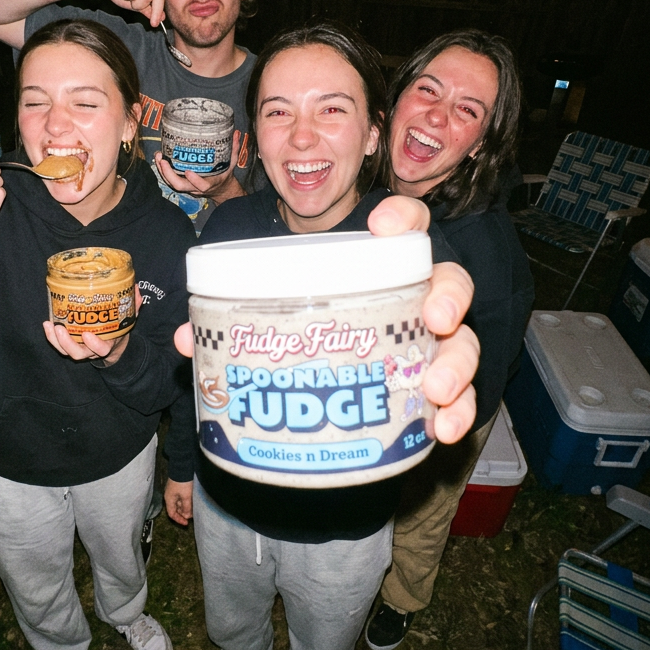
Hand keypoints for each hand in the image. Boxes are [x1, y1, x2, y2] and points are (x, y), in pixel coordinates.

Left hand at [43, 287, 142, 362]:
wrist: (113, 344)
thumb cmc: (118, 328)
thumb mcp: (128, 318)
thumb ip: (132, 305)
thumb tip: (135, 287)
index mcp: (107, 344)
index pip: (102, 349)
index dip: (95, 345)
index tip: (88, 335)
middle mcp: (91, 350)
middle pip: (78, 353)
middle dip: (67, 343)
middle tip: (60, 329)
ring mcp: (80, 348)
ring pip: (65, 351)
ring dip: (55, 339)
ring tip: (50, 324)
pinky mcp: (70, 344)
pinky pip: (59, 345)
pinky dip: (51, 336)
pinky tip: (47, 323)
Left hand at [154, 131, 244, 203]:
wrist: (221, 189)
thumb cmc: (225, 174)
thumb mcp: (231, 162)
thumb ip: (233, 148)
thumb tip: (236, 132)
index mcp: (211, 182)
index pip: (202, 185)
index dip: (194, 180)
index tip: (188, 171)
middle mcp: (197, 187)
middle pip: (180, 186)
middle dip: (169, 174)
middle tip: (163, 160)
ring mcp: (188, 187)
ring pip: (172, 184)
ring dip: (163, 171)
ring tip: (158, 156)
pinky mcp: (183, 184)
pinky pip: (170, 180)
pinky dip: (163, 171)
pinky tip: (159, 159)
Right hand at [165, 478, 192, 525]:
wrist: (182, 466)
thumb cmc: (182, 482)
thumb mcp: (186, 496)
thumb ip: (186, 507)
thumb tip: (187, 516)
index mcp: (169, 499)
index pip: (172, 514)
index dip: (179, 520)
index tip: (187, 523)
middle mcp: (170, 496)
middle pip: (176, 509)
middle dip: (184, 513)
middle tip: (193, 514)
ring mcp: (174, 491)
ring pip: (180, 503)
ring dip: (187, 507)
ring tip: (194, 508)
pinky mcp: (178, 486)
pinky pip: (182, 497)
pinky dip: (187, 501)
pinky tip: (193, 501)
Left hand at [174, 192, 479, 441]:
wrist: (326, 380)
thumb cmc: (305, 329)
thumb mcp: (271, 318)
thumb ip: (229, 321)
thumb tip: (187, 337)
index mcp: (378, 266)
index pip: (406, 226)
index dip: (402, 219)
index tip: (382, 226)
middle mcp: (415, 297)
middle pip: (451, 282)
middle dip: (449, 297)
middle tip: (433, 319)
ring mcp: (428, 343)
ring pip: (462, 341)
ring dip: (457, 364)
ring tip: (435, 388)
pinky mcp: (432, 386)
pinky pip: (459, 396)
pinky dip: (456, 413)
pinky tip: (442, 430)